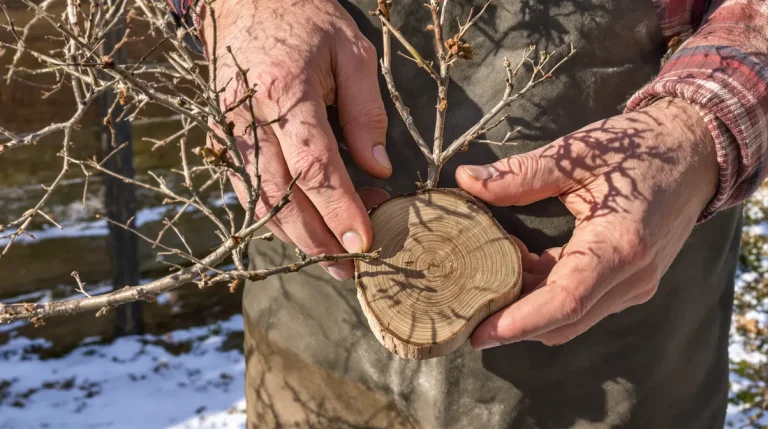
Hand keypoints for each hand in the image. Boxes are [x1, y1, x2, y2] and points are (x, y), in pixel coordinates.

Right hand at [202, 0, 390, 279]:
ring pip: (258, 200)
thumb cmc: (305, 18)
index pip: (313, 167)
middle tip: (348, 269)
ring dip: (294, 235)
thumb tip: (378, 170)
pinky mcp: (226, 137)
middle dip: (314, 240)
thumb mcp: (351, 51)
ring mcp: (230, 130)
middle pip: (278, 197)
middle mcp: (249, 118)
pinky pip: (248, 187)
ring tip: (330, 256)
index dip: (339, 210)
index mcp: (284, 91)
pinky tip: (302, 227)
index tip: (364, 242)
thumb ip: (366, 113)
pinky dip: (274, 215)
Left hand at [456, 98, 718, 348]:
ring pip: (572, 317)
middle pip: (564, 321)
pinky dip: (546, 293)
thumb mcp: (577, 154)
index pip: (565, 300)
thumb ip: (521, 174)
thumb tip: (467, 181)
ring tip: (486, 277)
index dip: (519, 321)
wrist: (695, 150)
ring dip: (528, 306)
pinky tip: (519, 263)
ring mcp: (635, 283)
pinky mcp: (631, 282)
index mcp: (620, 244)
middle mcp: (632, 276)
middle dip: (513, 324)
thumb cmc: (640, 147)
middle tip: (465, 312)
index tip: (479, 331)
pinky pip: (583, 302)